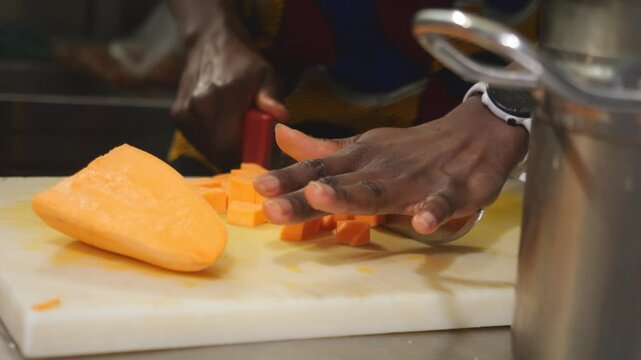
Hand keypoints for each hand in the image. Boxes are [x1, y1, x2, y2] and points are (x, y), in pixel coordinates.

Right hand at [171, 23, 286, 168]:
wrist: (211, 43)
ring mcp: (185, 110)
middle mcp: (199, 104)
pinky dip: (210, 143)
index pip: (229, 145)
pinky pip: (196, 142)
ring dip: (223, 150)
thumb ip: (272, 96)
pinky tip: (221, 130)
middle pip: (218, 152)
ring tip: (236, 134)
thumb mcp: (267, 75)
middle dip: (237, 156)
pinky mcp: (177, 115)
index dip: (245, 157)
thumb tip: (280, 115)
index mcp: (223, 95)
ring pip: (206, 149)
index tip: (259, 156)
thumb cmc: (244, 63)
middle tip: (251, 148)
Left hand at [254, 96, 527, 233]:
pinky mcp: (453, 190)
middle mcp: (381, 169)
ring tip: (322, 198)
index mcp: (359, 160)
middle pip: (341, 184)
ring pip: (382, 190)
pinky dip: (435, 211)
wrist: (473, 135)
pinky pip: (443, 202)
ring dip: (352, 195)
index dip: (289, 179)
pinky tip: (423, 223)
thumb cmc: (410, 149)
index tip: (260, 189)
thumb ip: (322, 151)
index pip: (320, 169)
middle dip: (307, 195)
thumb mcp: (362, 146)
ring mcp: (416, 179)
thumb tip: (280, 137)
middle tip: (274, 205)